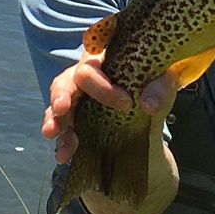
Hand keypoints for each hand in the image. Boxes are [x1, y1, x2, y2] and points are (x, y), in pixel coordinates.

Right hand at [42, 52, 180, 163]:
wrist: (149, 117)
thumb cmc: (152, 89)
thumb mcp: (163, 84)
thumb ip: (161, 88)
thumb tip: (148, 104)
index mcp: (104, 59)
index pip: (92, 65)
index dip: (102, 84)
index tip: (126, 102)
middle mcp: (85, 76)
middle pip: (67, 80)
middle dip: (63, 94)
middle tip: (63, 108)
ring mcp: (76, 99)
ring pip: (58, 104)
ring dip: (54, 119)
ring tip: (51, 132)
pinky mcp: (73, 121)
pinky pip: (62, 128)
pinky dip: (62, 142)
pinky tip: (64, 155)